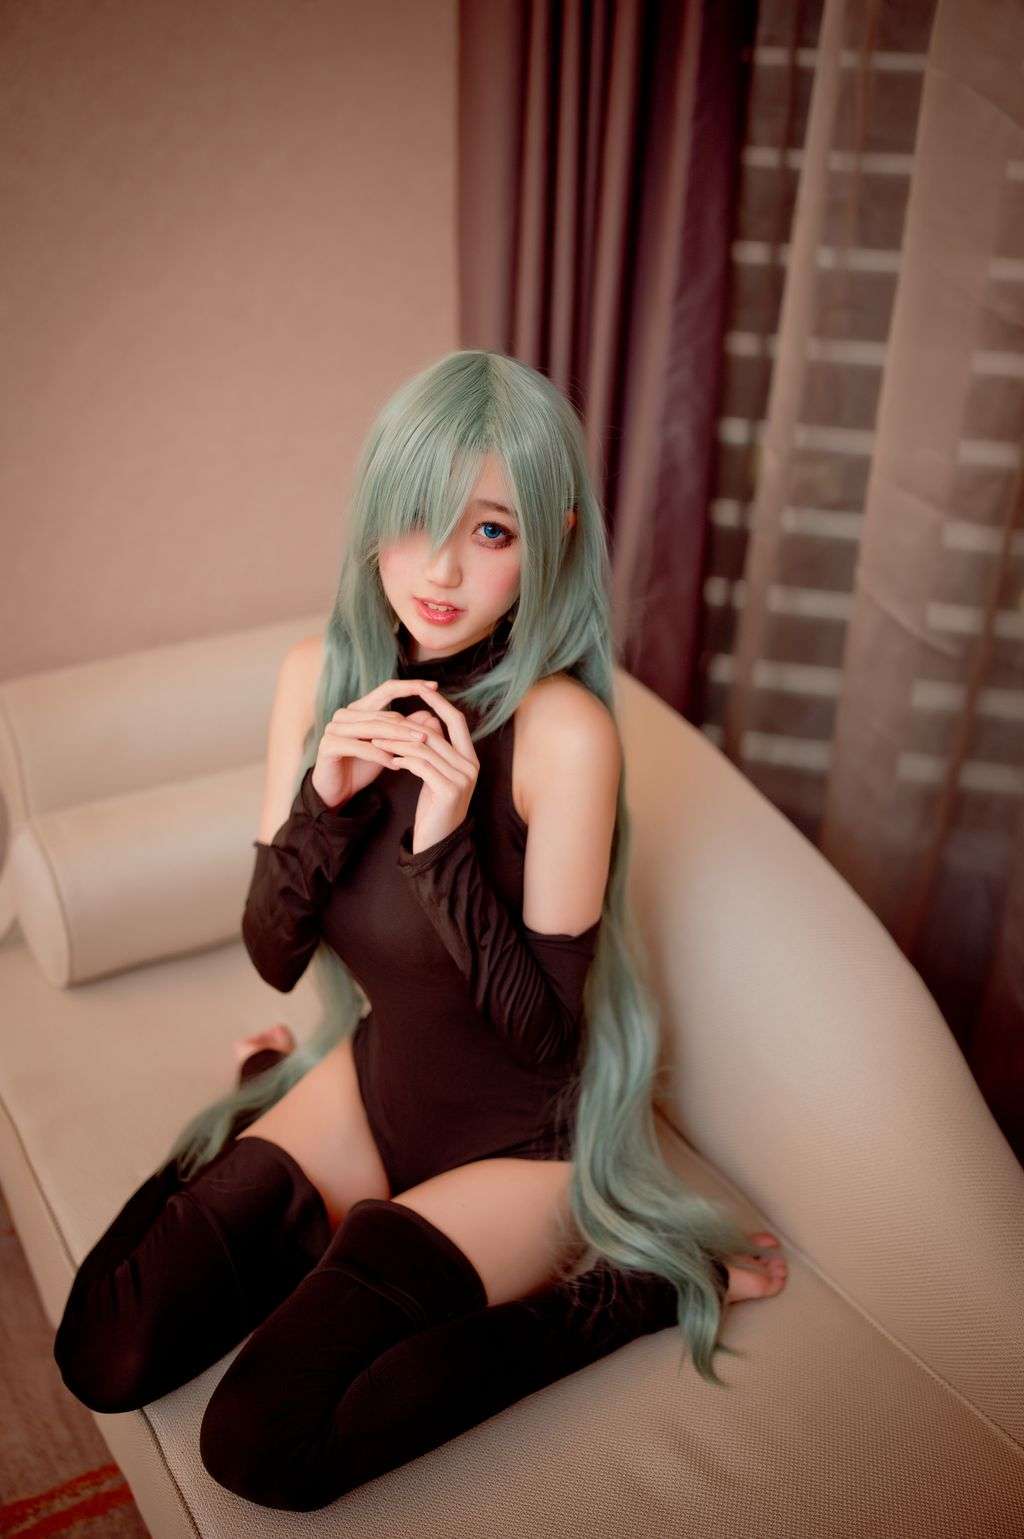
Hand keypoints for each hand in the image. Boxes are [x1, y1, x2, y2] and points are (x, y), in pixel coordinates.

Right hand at [309, 678, 439, 808]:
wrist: (335, 791)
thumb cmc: (362, 766)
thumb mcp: (387, 747)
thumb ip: (405, 730)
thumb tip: (430, 715)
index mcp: (359, 708)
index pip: (387, 689)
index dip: (411, 686)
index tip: (435, 686)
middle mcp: (345, 714)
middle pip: (384, 714)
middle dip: (409, 725)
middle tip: (429, 736)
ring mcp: (334, 728)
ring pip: (373, 729)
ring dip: (398, 739)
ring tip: (418, 747)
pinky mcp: (329, 745)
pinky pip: (360, 747)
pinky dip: (380, 756)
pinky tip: (395, 765)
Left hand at [369, 688, 479, 852]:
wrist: (437, 844)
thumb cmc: (434, 809)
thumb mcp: (437, 776)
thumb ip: (436, 751)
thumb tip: (426, 722)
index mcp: (470, 759)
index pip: (457, 721)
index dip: (439, 704)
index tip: (419, 690)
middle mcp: (471, 766)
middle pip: (436, 733)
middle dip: (406, 726)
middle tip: (381, 722)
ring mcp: (462, 778)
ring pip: (425, 748)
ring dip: (397, 743)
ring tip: (377, 742)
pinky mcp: (449, 790)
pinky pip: (421, 765)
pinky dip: (403, 760)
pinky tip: (390, 761)